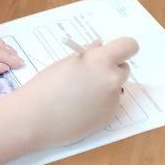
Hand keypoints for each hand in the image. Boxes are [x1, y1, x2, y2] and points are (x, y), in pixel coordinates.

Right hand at [15, 37, 137, 148]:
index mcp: (101, 60)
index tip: (113, 53)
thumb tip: (101, 46)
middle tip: (91, 75)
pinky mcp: (109, 117)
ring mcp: (112, 100)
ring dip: (105, 88)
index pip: (129, 46)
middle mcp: (112, 79)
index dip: (122, 48)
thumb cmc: (45, 87)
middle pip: (124, 68)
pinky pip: (110, 104)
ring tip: (79, 95)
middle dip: (111, 69)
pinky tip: (80, 108)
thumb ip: (89, 54)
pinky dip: (100, 105)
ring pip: (116, 88)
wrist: (34, 118)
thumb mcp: (66, 62)